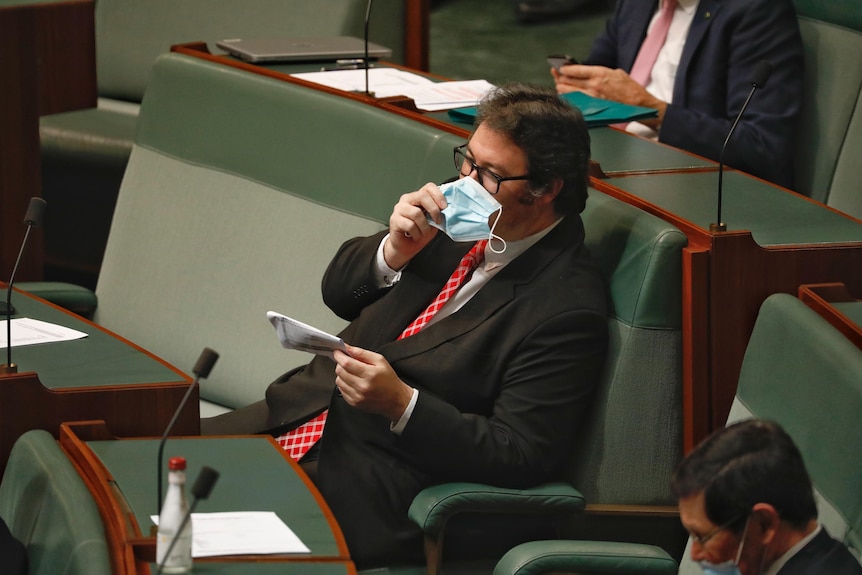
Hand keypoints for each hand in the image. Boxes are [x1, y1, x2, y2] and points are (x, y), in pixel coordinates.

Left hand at [333, 344, 413, 421]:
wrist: (395, 399)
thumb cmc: (389, 379)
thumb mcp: (380, 360)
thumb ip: (362, 353)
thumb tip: (348, 348)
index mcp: (370, 374)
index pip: (346, 363)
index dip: (339, 355)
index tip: (338, 351)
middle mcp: (362, 387)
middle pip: (340, 371)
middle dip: (340, 363)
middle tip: (347, 361)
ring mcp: (357, 396)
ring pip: (338, 381)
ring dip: (342, 374)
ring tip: (352, 373)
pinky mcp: (354, 403)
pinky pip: (341, 390)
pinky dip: (344, 384)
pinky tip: (353, 382)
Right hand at [384, 183, 446, 269]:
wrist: (405, 247)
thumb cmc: (419, 233)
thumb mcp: (433, 222)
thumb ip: (438, 213)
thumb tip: (448, 209)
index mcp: (417, 197)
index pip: (428, 187)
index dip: (438, 195)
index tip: (445, 207)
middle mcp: (407, 200)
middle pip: (422, 196)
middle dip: (433, 209)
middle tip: (438, 221)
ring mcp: (399, 209)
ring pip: (416, 213)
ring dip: (424, 226)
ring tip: (424, 233)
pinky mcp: (394, 220)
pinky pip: (410, 225)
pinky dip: (416, 233)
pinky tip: (416, 236)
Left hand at [552, 64, 666, 126]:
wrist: (638, 104)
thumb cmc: (629, 88)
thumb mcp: (616, 73)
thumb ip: (600, 72)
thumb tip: (586, 73)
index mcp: (599, 73)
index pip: (575, 70)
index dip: (564, 69)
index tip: (560, 68)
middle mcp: (593, 85)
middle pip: (567, 81)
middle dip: (559, 78)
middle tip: (555, 75)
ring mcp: (591, 98)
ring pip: (568, 93)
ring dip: (561, 88)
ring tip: (559, 85)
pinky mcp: (592, 108)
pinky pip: (574, 103)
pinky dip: (568, 99)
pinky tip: (565, 96)